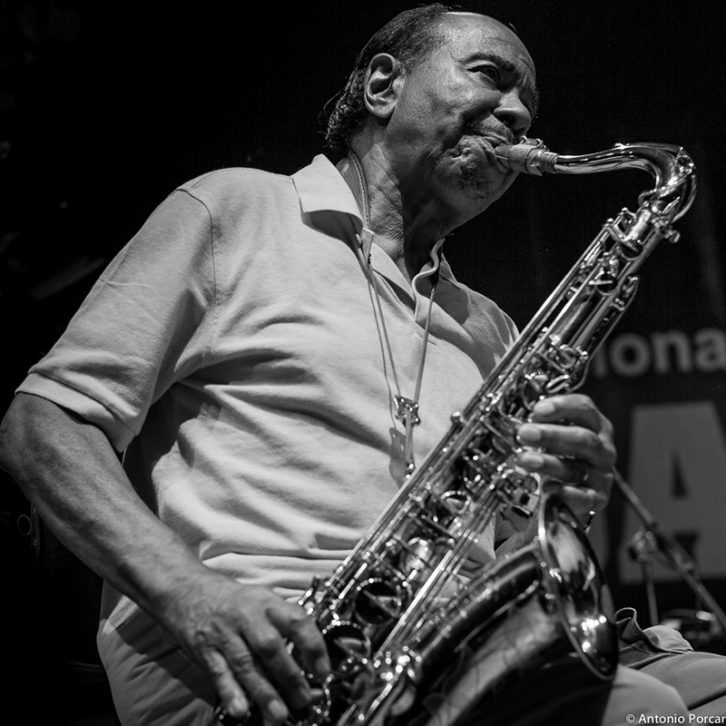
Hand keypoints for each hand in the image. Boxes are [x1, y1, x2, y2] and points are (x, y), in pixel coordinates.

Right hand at [159, 569, 329, 724]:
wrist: (186, 589)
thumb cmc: (232, 599)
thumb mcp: (261, 599)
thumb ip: (283, 622)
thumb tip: (311, 654)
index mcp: (266, 602)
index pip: (296, 620)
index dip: (313, 646)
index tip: (323, 671)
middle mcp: (246, 616)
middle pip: (270, 646)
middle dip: (289, 676)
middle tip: (303, 699)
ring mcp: (224, 634)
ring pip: (246, 664)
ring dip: (264, 692)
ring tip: (279, 714)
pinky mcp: (205, 650)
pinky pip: (219, 673)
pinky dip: (230, 692)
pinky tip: (241, 710)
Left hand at [516, 393, 615, 524]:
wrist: (569, 493)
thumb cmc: (559, 456)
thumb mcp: (551, 436)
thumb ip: (539, 426)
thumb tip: (512, 422)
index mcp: (594, 426)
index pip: (584, 409)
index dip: (562, 406)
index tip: (537, 410)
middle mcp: (602, 449)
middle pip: (582, 438)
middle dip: (551, 435)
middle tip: (525, 433)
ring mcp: (601, 475)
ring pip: (576, 467)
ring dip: (548, 463)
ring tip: (524, 460)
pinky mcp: (596, 499)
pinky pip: (583, 497)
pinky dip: (565, 493)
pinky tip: (546, 488)